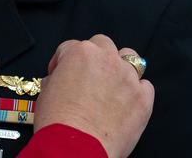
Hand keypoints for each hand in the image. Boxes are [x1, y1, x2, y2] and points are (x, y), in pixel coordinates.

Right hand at [36, 35, 153, 157]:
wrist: (76, 147)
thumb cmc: (58, 121)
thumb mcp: (45, 91)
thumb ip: (57, 77)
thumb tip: (61, 79)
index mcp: (79, 53)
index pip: (70, 47)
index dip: (63, 62)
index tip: (62, 74)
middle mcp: (105, 59)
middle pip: (102, 44)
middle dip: (94, 57)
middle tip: (87, 76)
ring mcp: (127, 77)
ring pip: (129, 58)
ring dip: (119, 67)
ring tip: (111, 85)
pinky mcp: (143, 98)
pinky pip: (145, 85)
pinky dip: (136, 91)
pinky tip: (125, 102)